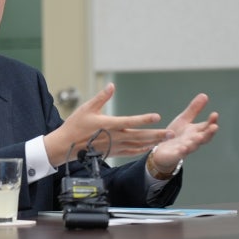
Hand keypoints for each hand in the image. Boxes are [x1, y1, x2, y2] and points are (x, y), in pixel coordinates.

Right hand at [45, 83, 170, 166]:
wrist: (67, 145)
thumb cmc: (75, 125)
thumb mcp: (86, 108)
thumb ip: (101, 97)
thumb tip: (111, 86)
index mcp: (108, 124)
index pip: (130, 121)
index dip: (144, 119)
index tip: (157, 116)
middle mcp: (114, 137)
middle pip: (140, 136)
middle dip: (157, 134)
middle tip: (172, 133)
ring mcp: (115, 146)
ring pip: (138, 145)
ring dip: (153, 142)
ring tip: (166, 140)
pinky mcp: (114, 152)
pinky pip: (131, 152)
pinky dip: (142, 150)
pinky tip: (150, 147)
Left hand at [150, 93, 218, 170]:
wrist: (162, 151)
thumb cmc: (175, 135)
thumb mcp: (184, 120)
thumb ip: (194, 110)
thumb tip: (205, 95)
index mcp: (196, 132)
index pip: (207, 126)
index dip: (212, 121)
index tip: (215, 114)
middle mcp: (192, 141)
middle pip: (204, 137)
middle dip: (209, 132)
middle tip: (215, 127)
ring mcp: (184, 148)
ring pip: (193, 146)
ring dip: (196, 142)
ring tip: (199, 137)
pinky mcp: (174, 155)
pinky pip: (179, 154)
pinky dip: (181, 151)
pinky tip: (182, 148)